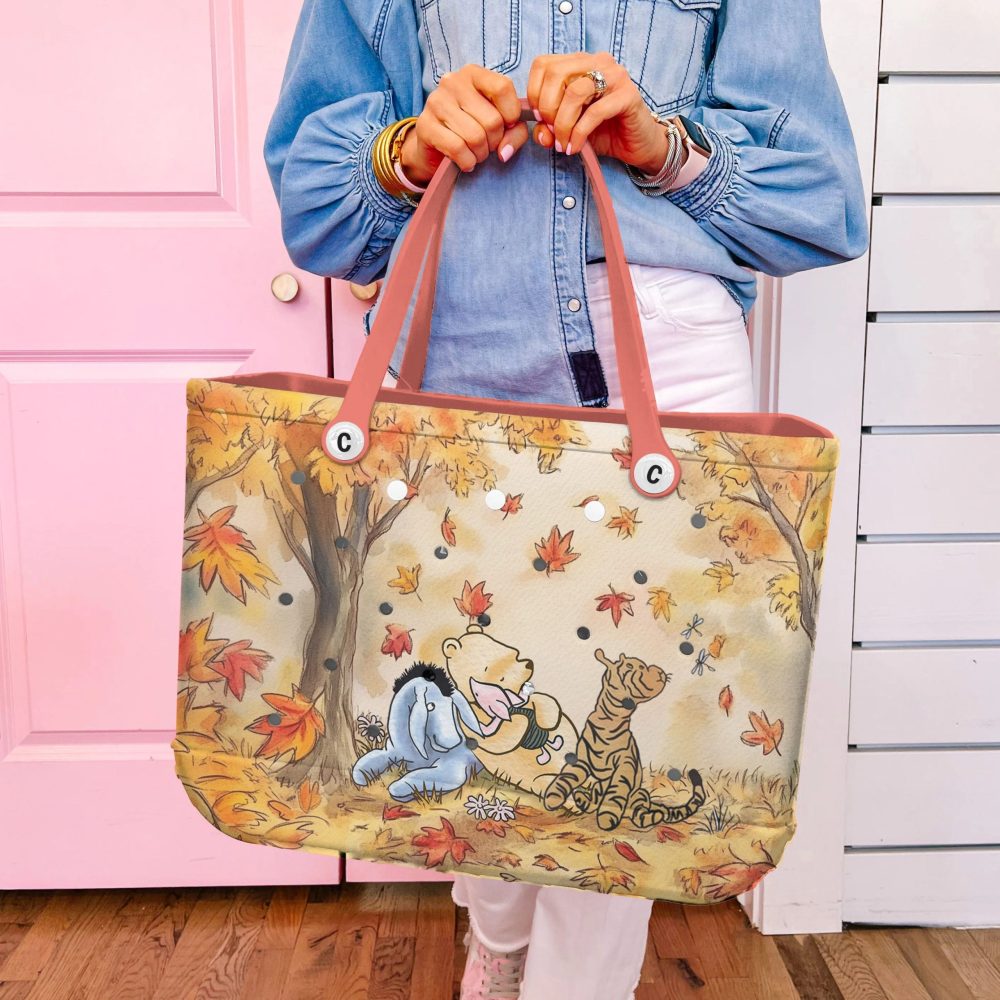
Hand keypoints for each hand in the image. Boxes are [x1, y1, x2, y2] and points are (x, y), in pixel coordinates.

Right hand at [400, 65, 529, 182]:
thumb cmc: (472, 131)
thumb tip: (505, 151)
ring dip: (480, 154)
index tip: (507, 126)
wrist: (434, 147)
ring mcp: (436, 102)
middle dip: (495, 142)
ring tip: (475, 153)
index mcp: (473, 74)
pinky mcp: (425, 125)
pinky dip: (467, 161)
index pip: (503, 88)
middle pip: (492, 119)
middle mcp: (452, 82)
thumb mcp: (499, 125)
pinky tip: (465, 161)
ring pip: (475, 137)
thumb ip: (515, 132)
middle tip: (486, 145)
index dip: (512, 114)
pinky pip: (458, 149)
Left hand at [526, 52, 672, 174]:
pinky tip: (575, 147)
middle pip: (555, 74)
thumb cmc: (602, 132)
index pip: (543, 64)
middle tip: (551, 132)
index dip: (534, 92)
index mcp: (579, 63)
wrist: (637, 145)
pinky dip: (579, 133)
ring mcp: (615, 75)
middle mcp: (597, 62)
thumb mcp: (568, 130)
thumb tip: (540, 132)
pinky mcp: (628, 95)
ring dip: (562, 123)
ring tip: (563, 143)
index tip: (538, 118)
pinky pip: (595, 112)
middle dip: (546, 108)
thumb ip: (549, 128)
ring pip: (574, 92)